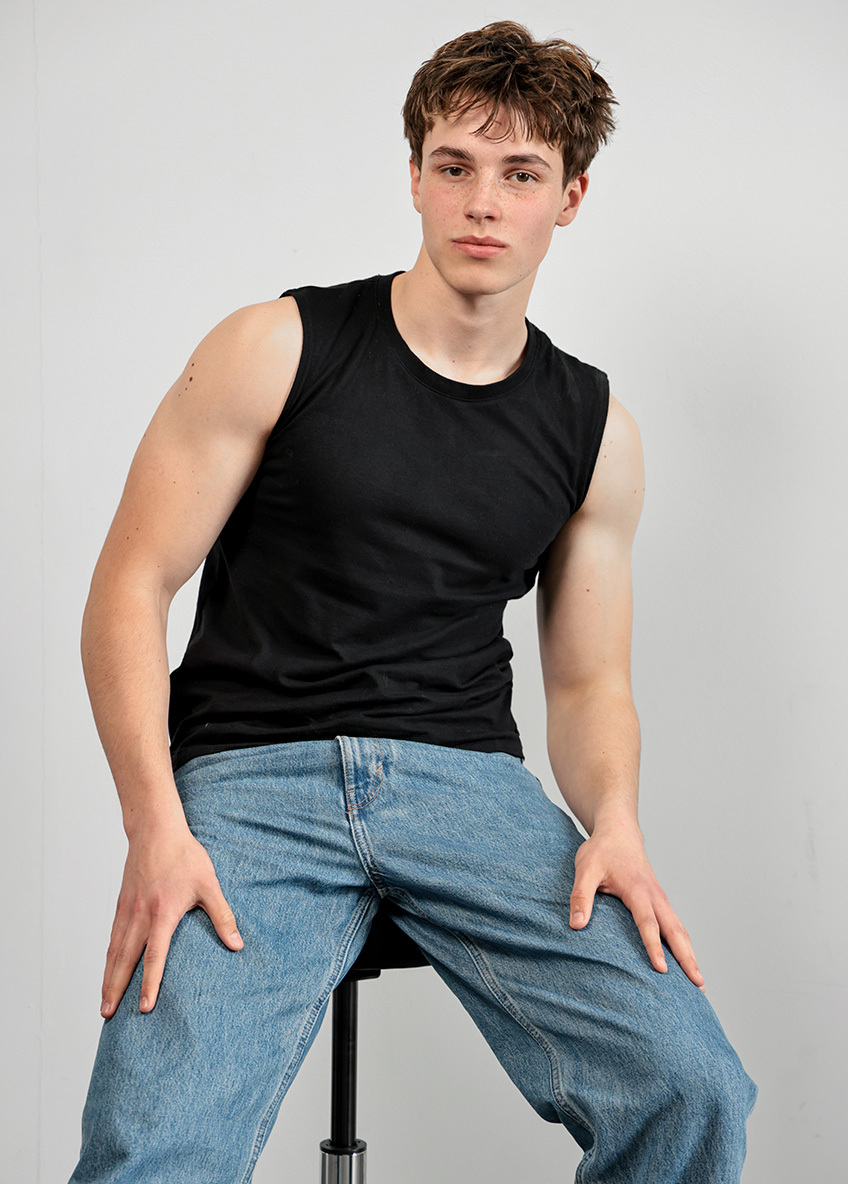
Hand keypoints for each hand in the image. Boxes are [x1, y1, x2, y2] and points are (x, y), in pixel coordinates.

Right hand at [100, 824, 242, 1016]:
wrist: (156, 830)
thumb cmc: (185, 856)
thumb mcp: (209, 885)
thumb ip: (222, 916)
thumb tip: (237, 944)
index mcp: (162, 914)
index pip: (154, 957)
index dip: (149, 984)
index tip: (145, 1008)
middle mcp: (139, 916)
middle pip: (125, 960)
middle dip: (116, 990)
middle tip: (108, 1015)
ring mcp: (127, 910)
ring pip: (114, 950)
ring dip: (108, 977)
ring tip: (104, 1002)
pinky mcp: (121, 903)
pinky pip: (112, 936)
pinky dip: (108, 957)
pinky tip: (109, 968)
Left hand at [568, 820, 704, 990]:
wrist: (619, 832)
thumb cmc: (601, 851)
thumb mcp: (585, 868)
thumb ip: (581, 896)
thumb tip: (576, 925)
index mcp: (638, 889)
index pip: (648, 923)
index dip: (654, 947)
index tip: (661, 970)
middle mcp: (655, 895)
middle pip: (675, 931)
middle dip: (688, 958)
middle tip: (699, 985)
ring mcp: (660, 898)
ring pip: (680, 930)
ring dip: (690, 955)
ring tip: (699, 983)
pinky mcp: (660, 901)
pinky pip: (675, 925)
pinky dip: (684, 944)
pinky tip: (687, 961)